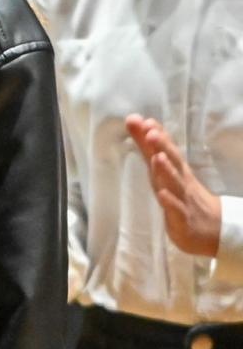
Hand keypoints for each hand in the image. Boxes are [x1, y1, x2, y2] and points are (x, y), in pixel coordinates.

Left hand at [126, 113, 221, 257]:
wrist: (214, 228)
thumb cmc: (183, 194)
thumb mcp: (164, 170)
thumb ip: (147, 147)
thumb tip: (134, 120)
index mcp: (176, 169)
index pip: (167, 149)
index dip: (158, 135)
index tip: (146, 121)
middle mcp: (180, 181)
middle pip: (174, 162)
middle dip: (163, 147)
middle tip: (152, 132)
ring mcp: (183, 199)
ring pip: (175, 184)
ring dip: (167, 171)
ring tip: (158, 158)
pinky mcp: (182, 219)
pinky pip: (176, 210)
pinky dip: (170, 201)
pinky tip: (162, 194)